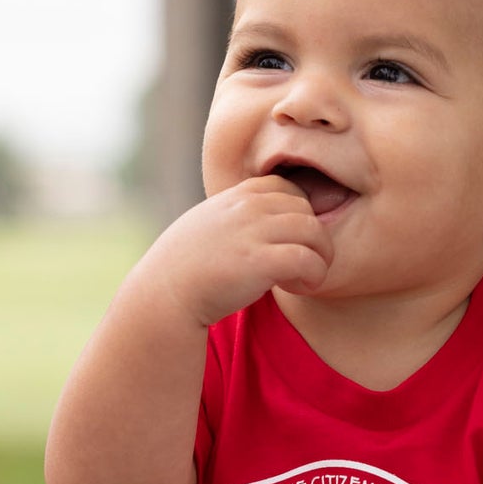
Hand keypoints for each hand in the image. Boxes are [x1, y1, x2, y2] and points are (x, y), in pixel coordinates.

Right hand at [143, 175, 332, 327]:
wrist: (164, 294)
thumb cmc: (185, 268)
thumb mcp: (208, 225)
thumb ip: (235, 216)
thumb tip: (261, 222)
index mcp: (236, 197)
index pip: (288, 189)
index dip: (298, 215)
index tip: (289, 242)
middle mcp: (247, 208)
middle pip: (307, 209)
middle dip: (313, 238)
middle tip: (300, 265)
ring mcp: (253, 232)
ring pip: (315, 231)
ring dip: (319, 258)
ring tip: (302, 278)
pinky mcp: (260, 262)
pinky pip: (308, 259)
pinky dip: (313, 275)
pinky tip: (295, 287)